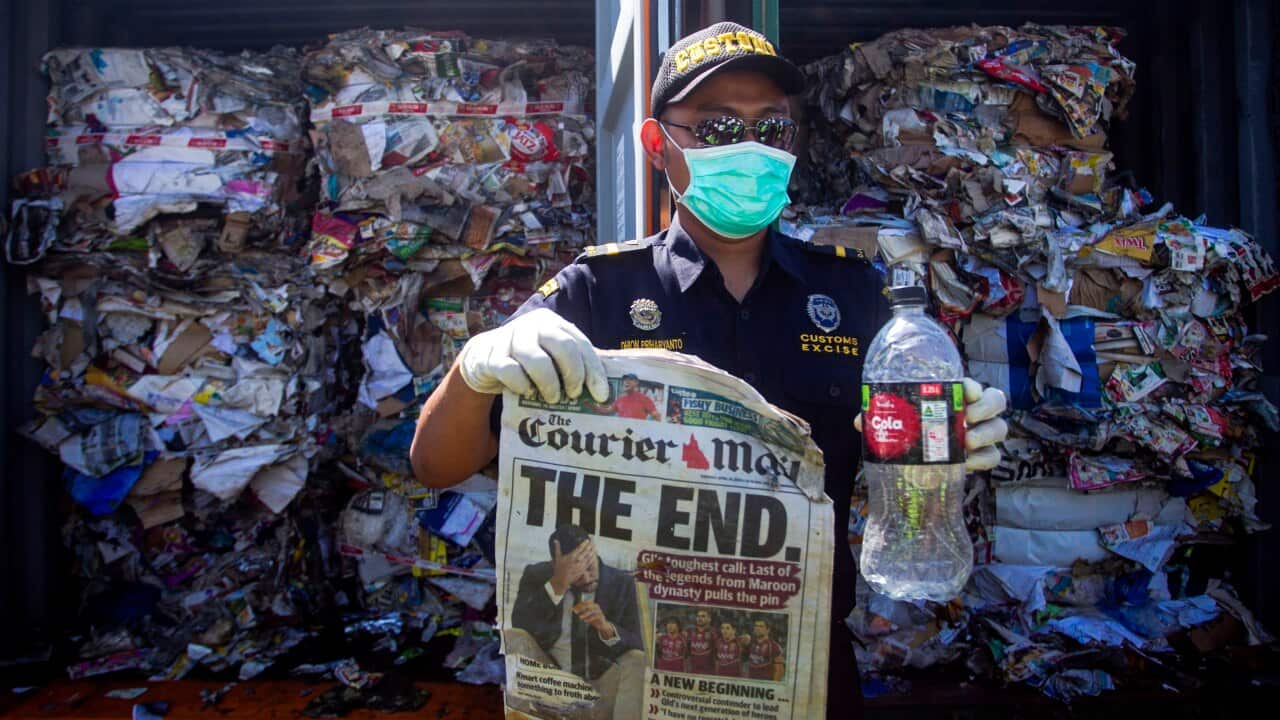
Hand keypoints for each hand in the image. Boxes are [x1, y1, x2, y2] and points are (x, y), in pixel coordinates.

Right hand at [457, 308, 608, 403]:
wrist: (484, 358)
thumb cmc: (527, 361)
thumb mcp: (550, 356)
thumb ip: (573, 365)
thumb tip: (603, 392)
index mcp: (553, 323)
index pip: (580, 344)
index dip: (594, 370)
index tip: (601, 395)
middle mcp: (532, 325)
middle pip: (562, 345)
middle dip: (573, 373)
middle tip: (574, 395)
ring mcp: (509, 338)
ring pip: (535, 359)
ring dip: (548, 382)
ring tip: (553, 398)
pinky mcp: (490, 355)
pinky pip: (509, 370)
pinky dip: (521, 384)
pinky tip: (527, 392)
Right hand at [549, 539, 594, 596]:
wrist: (561, 580)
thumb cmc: (558, 569)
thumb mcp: (557, 558)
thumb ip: (557, 548)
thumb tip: (556, 540)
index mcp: (570, 557)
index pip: (579, 549)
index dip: (584, 544)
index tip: (587, 540)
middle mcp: (576, 561)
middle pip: (585, 552)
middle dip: (589, 547)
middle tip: (592, 543)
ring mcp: (580, 566)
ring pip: (588, 558)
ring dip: (591, 552)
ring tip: (594, 548)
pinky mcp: (582, 570)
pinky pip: (588, 564)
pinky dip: (592, 559)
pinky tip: (594, 556)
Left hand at [572, 600, 614, 637]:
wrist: (602, 624)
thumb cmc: (593, 618)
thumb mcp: (586, 614)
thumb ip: (580, 611)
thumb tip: (572, 609)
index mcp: (592, 604)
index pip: (585, 602)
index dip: (578, 605)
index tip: (573, 609)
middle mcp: (596, 606)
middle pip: (588, 605)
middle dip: (581, 608)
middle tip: (575, 612)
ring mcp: (599, 611)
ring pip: (591, 611)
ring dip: (585, 614)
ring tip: (580, 617)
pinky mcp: (601, 617)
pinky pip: (595, 617)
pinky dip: (589, 619)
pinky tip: (585, 621)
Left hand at [853, 378, 1006, 471]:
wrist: (920, 470)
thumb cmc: (912, 436)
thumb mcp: (897, 425)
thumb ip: (883, 420)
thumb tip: (862, 420)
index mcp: (956, 397)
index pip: (973, 385)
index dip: (972, 386)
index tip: (964, 390)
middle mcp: (975, 412)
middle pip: (997, 400)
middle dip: (985, 406)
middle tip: (967, 417)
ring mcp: (983, 435)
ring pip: (1001, 427)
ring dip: (986, 433)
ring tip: (966, 442)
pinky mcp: (984, 457)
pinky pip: (995, 456)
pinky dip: (983, 459)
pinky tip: (965, 463)